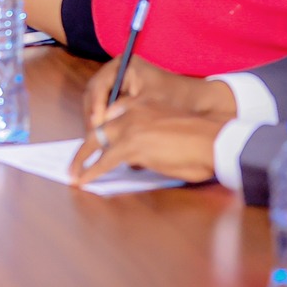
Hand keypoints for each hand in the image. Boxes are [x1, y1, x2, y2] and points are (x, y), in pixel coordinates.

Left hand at [70, 102, 223, 187]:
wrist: (213, 141)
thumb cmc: (200, 141)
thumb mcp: (168, 131)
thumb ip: (149, 136)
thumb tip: (135, 159)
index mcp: (142, 105)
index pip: (113, 115)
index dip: (103, 130)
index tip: (96, 141)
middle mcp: (132, 113)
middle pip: (99, 128)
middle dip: (85, 145)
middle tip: (75, 160)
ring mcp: (129, 128)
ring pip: (96, 142)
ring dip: (81, 160)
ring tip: (73, 173)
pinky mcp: (131, 147)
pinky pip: (104, 161)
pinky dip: (90, 172)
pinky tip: (82, 181)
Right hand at [81, 55, 235, 132]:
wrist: (198, 101)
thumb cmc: (176, 98)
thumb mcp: (149, 104)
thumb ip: (125, 112)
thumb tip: (102, 127)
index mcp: (124, 64)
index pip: (100, 85)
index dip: (96, 106)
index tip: (97, 124)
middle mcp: (117, 70)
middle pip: (94, 93)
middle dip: (93, 115)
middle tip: (92, 135)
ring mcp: (118, 82)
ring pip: (97, 102)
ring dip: (96, 120)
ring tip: (97, 139)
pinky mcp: (121, 94)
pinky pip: (105, 107)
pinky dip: (104, 121)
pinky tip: (106, 136)